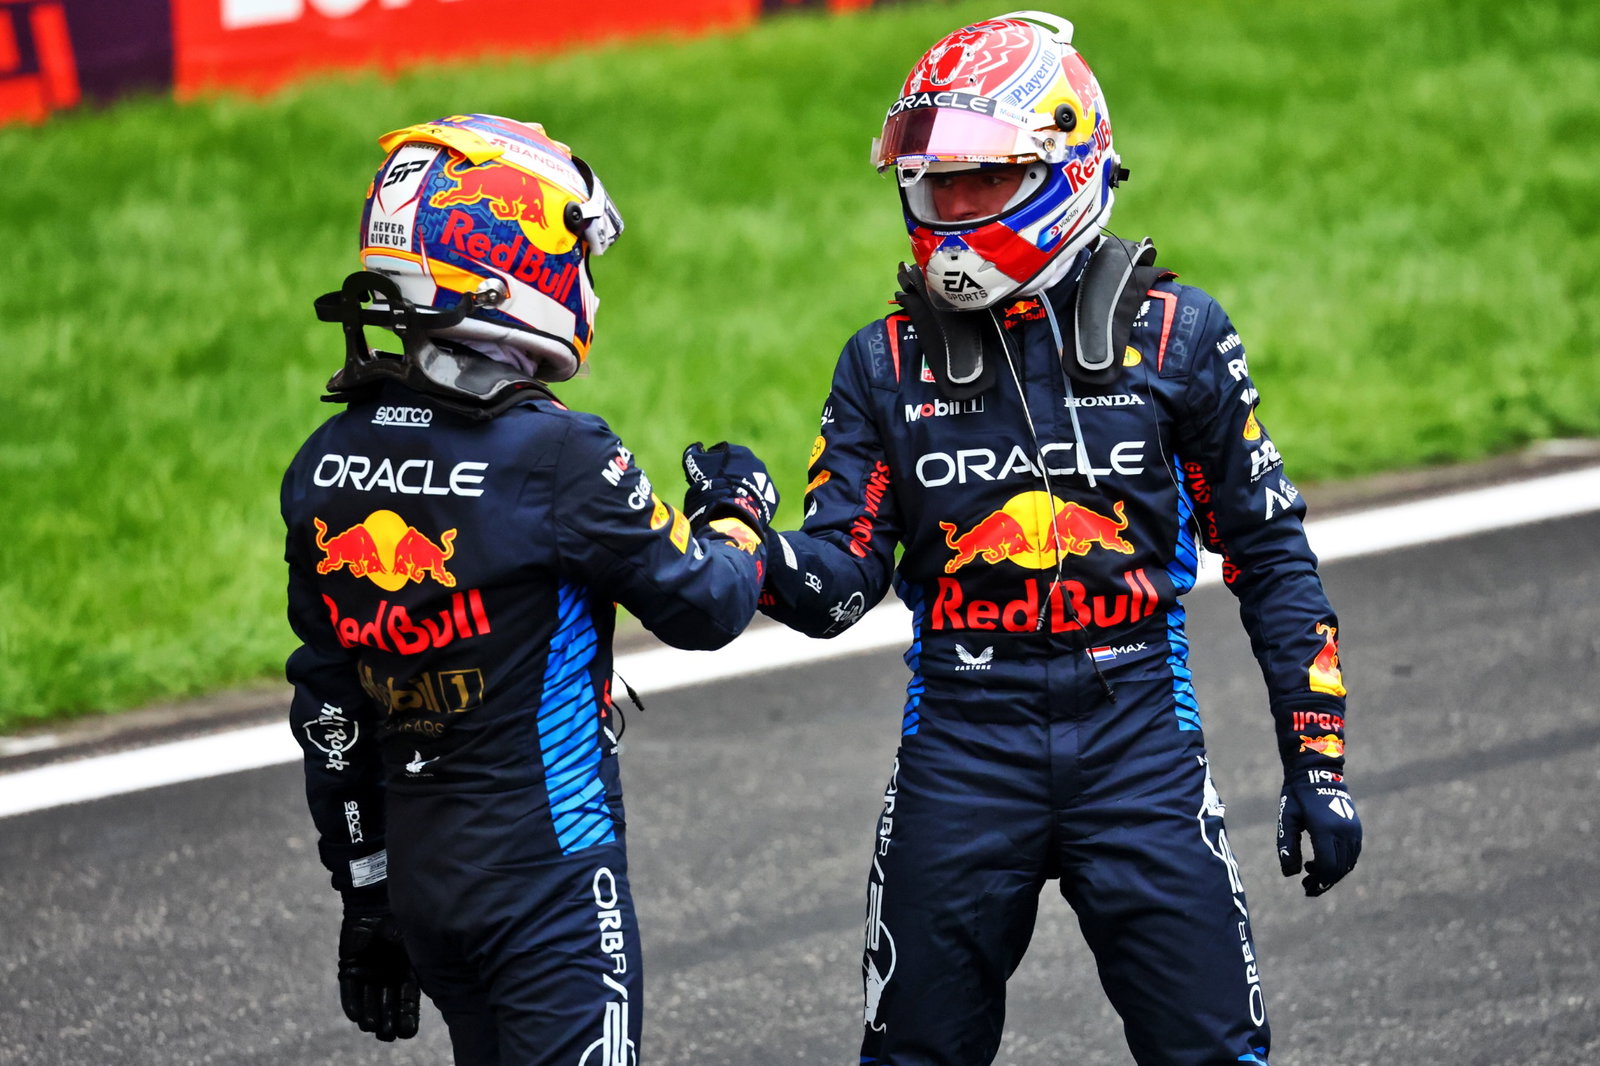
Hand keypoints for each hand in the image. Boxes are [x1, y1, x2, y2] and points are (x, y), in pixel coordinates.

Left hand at [338, 911, 420, 1040]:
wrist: (372, 906)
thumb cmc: (397, 922)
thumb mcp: (413, 941)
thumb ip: (420, 959)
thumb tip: (439, 979)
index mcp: (406, 973)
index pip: (408, 1000)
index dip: (408, 1016)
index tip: (407, 1031)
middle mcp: (387, 978)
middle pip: (388, 1006)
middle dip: (388, 1021)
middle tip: (388, 1034)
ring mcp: (368, 976)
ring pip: (369, 1002)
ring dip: (370, 1016)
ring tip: (371, 1027)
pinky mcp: (349, 971)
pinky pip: (349, 993)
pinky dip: (352, 1004)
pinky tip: (356, 1016)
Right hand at [682, 441, 779, 528]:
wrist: (732, 508)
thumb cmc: (712, 484)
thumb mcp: (695, 466)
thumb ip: (693, 453)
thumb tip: (696, 447)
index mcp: (740, 452)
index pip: (724, 454)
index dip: (713, 466)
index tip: (706, 476)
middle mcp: (756, 462)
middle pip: (740, 469)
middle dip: (730, 476)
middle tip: (718, 489)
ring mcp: (767, 480)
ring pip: (751, 483)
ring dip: (742, 488)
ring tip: (731, 501)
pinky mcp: (773, 497)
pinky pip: (759, 497)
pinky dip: (751, 501)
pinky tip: (741, 508)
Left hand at [1277, 768, 1361, 896]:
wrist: (1318, 773)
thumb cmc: (1297, 796)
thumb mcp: (1287, 819)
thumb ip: (1287, 846)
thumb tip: (1290, 874)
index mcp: (1325, 829)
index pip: (1328, 866)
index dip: (1319, 881)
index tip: (1307, 888)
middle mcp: (1343, 831)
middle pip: (1339, 868)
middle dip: (1325, 881)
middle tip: (1308, 887)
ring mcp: (1353, 830)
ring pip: (1348, 864)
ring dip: (1333, 874)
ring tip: (1312, 872)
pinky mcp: (1356, 828)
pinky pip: (1353, 854)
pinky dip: (1341, 864)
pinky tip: (1324, 861)